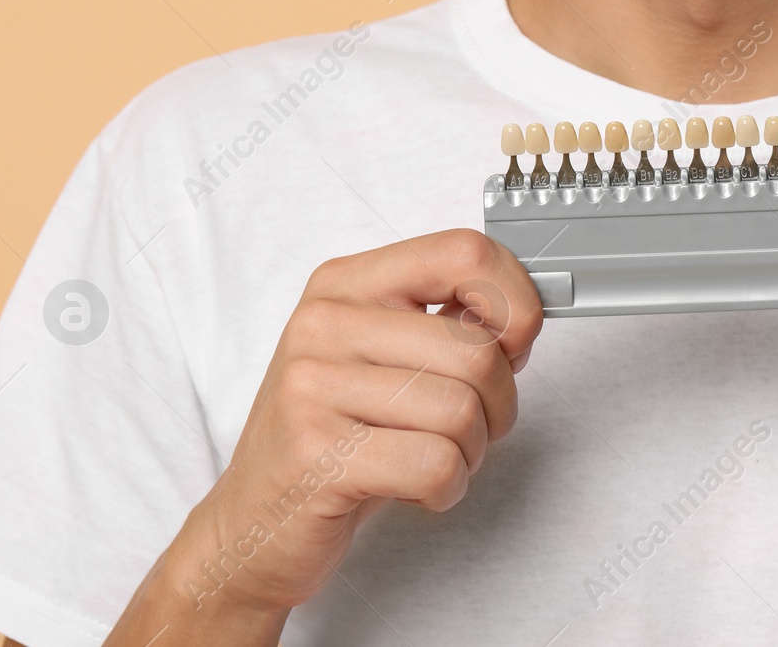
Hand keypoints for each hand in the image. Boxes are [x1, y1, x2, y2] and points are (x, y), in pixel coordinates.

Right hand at [168, 229, 543, 616]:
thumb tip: (525, 315)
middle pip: (476, 349)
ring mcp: (313, 385)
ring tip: (432, 459)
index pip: (465, 253)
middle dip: (498, 405)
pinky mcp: (316, 452)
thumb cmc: (335, 437)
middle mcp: (324, 321)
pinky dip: (446, 488)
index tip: (515, 344)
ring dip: (470, 452)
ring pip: (461, 410)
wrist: (253, 523)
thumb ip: (449, 324)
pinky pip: (436, 464)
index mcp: (347, 282)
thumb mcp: (387, 360)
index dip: (516, 302)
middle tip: (467, 429)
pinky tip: (414, 490)